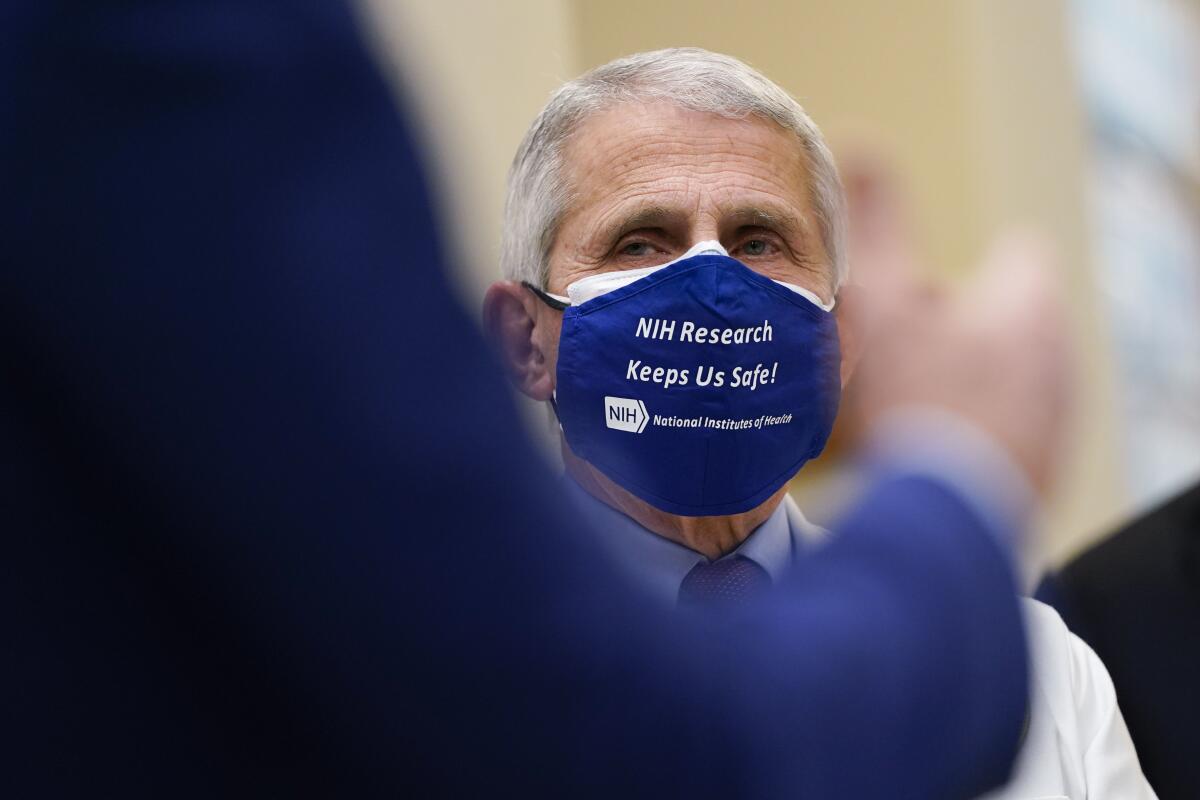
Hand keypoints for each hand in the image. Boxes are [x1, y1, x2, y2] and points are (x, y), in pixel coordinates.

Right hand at [854, 232, 1074, 498]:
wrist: (945, 512)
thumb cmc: (917, 399)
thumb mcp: (883, 298)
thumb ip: (878, 220)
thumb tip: (864, 143)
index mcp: (1031, 300)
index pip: (1018, 251)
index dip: (966, 264)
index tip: (923, 291)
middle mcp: (1062, 351)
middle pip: (1010, 317)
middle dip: (961, 326)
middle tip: (904, 351)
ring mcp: (1059, 412)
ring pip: (1013, 374)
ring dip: (971, 379)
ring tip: (914, 405)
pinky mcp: (1049, 463)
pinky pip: (1010, 426)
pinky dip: (979, 428)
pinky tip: (934, 448)